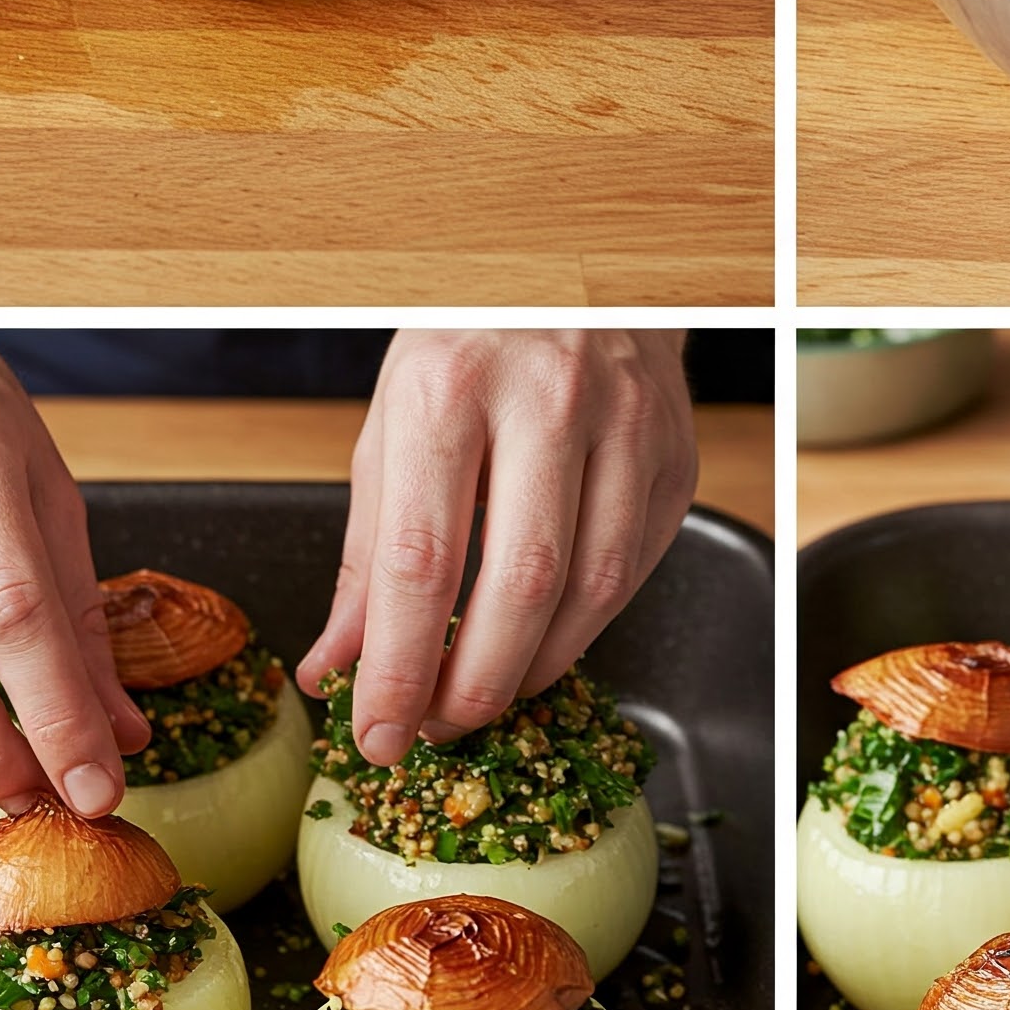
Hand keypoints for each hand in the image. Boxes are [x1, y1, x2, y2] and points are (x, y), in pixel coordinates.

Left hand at [299, 330, 696, 763]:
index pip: (420, 558)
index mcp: (449, 387)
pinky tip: (545, 638)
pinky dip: (585, 625)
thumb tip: (335, 667)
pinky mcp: (674, 454)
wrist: (574, 275)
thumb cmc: (468, 348)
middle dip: (473, 686)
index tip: (376, 733)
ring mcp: (626, 425)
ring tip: (486, 692)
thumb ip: (368, 554)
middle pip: (519, 584)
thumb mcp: (392, 426)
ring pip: (592, 588)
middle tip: (436, 732)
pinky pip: (634, 569)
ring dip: (534, 667)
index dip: (396, 667)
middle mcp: (546, 399)